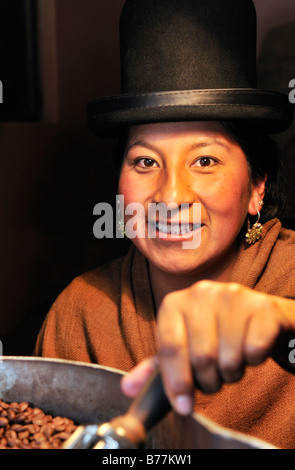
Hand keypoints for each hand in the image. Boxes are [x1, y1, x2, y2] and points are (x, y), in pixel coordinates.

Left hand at [121, 281, 293, 414]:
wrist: (254, 315)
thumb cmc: (212, 332)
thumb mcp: (182, 344)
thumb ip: (157, 366)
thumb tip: (127, 388)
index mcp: (174, 303)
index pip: (169, 348)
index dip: (176, 382)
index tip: (183, 406)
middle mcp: (200, 293)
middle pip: (201, 358)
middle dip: (208, 380)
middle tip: (213, 377)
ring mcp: (231, 296)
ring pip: (229, 358)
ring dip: (231, 373)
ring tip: (230, 361)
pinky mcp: (260, 306)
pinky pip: (255, 351)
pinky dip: (253, 361)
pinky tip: (249, 349)